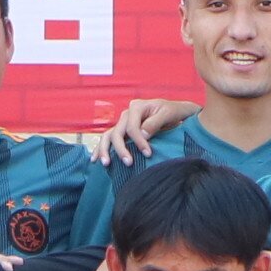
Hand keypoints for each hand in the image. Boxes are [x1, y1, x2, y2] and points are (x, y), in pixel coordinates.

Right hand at [80, 97, 194, 165]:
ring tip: (106, 164)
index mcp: (137, 107)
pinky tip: (95, 159)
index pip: (132, 126)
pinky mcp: (123, 132)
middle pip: (117, 132)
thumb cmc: (173, 112)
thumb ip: (155, 122)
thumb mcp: (168, 114)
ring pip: (108, 136)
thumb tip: (143, 134)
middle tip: (128, 163)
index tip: (148, 153)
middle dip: (120, 149)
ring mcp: (123, 123)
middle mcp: (127, 114)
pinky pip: (109, 139)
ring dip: (104, 150)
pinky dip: (101, 149)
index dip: (138, 141)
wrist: (175, 113)